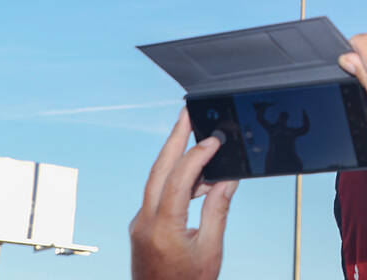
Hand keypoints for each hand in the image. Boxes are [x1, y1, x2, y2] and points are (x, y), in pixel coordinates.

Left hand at [129, 110, 237, 279]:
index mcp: (162, 228)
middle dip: (174, 139)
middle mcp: (144, 223)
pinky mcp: (142, 228)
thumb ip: (218, 211)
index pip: (178, 179)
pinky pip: (157, 195)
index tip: (215, 140)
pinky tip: (196, 178)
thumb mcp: (210, 251)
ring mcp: (140, 225)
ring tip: (199, 141)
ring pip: (156, 180)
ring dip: (175, 158)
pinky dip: (175, 180)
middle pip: (158, 170)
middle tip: (187, 114)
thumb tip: (226, 179)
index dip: (197, 155)